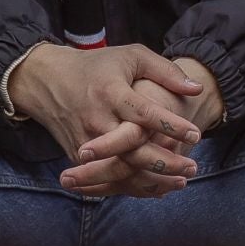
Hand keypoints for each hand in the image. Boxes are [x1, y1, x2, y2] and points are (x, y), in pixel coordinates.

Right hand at [5, 44, 204, 196]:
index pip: (144, 113)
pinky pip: (108, 179)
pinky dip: (134, 187)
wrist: (48, 79)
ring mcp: (85, 140)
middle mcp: (96, 119)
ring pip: (122, 170)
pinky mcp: (77, 155)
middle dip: (165, 162)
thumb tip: (196, 89)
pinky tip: (158, 188)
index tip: (195, 133)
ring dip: (154, 180)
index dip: (170, 124)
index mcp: (110, 91)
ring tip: (183, 181)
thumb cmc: (96, 66)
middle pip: (133, 149)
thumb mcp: (130, 57)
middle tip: (193, 166)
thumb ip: (164, 71)